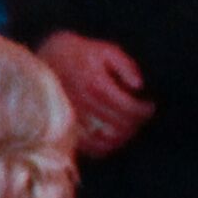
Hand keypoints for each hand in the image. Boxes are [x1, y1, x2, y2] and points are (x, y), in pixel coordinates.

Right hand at [38, 30, 154, 154]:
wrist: (47, 57)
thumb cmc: (80, 53)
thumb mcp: (106, 50)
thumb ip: (126, 66)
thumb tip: (138, 86)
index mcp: (96, 85)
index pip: (129, 108)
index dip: (145, 110)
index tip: (149, 106)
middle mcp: (84, 104)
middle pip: (121, 126)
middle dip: (137, 123)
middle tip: (140, 116)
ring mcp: (74, 118)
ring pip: (107, 140)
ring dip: (123, 136)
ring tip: (128, 127)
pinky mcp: (66, 126)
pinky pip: (90, 147)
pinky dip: (105, 147)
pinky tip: (111, 136)